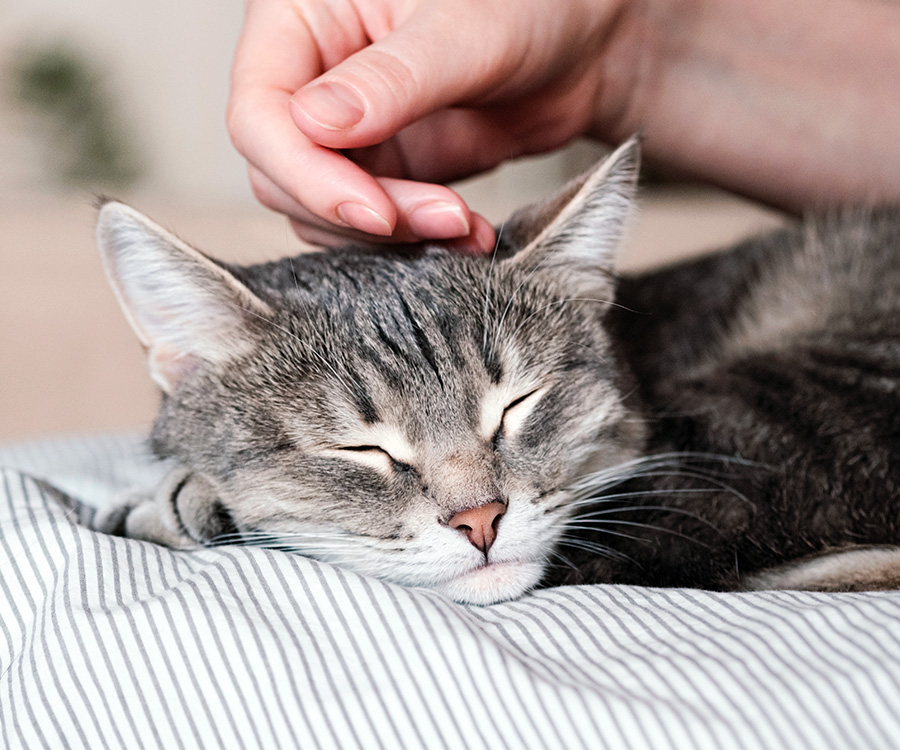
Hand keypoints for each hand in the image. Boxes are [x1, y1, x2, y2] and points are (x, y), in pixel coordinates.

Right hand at [227, 0, 633, 250]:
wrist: (585, 42)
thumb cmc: (532, 1)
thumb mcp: (466, 29)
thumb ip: (392, 78)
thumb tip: (316, 124)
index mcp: (304, 16)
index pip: (260, 112)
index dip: (307, 172)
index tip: (373, 210)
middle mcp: (314, 76)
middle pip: (283, 173)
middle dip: (357, 211)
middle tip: (439, 218)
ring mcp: (348, 130)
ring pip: (324, 209)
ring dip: (390, 235)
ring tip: (463, 226)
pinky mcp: (385, 169)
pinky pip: (374, 223)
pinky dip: (414, 239)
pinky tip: (464, 234)